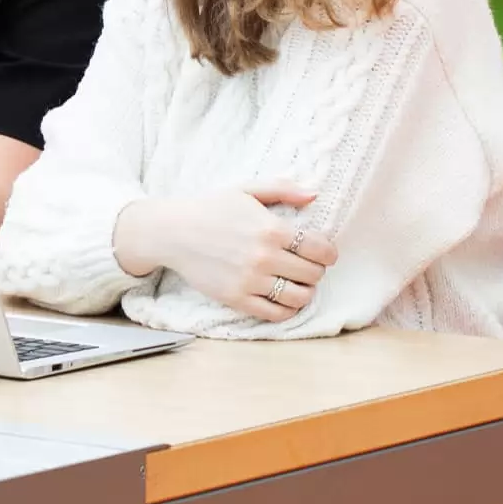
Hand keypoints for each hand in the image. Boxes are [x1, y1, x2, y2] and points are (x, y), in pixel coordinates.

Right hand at [111, 185, 338, 321]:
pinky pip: (276, 314)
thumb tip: (314, 195)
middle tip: (308, 266)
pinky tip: (284, 299)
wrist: (173, 232)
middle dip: (316, 270)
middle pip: (313, 274)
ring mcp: (251, 281)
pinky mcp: (237, 299)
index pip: (319, 249)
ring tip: (299, 283)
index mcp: (271, 229)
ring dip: (306, 291)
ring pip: (299, 297)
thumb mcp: (246, 190)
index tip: (325, 252)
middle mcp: (264, 257)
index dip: (328, 252)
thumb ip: (282, 189)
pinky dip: (288, 310)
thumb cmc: (211, 208)